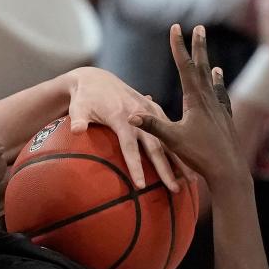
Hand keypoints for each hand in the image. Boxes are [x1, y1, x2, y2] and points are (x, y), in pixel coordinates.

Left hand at [66, 66, 191, 191]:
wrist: (96, 79)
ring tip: (192, 179)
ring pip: (169, 139)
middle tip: (176, 189)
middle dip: (166, 170)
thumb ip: (78, 120)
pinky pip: (170, 129)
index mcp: (122, 117)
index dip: (135, 167)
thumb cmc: (85, 98)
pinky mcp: (155, 110)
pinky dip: (180, 145)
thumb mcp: (78, 108)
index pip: (129, 147)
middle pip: (155, 147)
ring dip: (180, 159)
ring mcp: (150, 111)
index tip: (141, 186)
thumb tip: (76, 131)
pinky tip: (190, 160)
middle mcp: (141, 114)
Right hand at [128, 25, 245, 189]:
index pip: (185, 66)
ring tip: (210, 58)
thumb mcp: (172, 140)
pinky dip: (218, 86)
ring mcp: (219, 109)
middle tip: (199, 27)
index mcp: (195, 100)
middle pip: (202, 67)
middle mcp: (209, 99)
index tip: (177, 28)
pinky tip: (219, 85)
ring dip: (208, 66)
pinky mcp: (224, 119)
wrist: (229, 169)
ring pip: (212, 81)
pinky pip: (220, 96)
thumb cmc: (200, 155)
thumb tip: (130, 116)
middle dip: (198, 47)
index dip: (179, 46)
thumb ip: (152, 126)